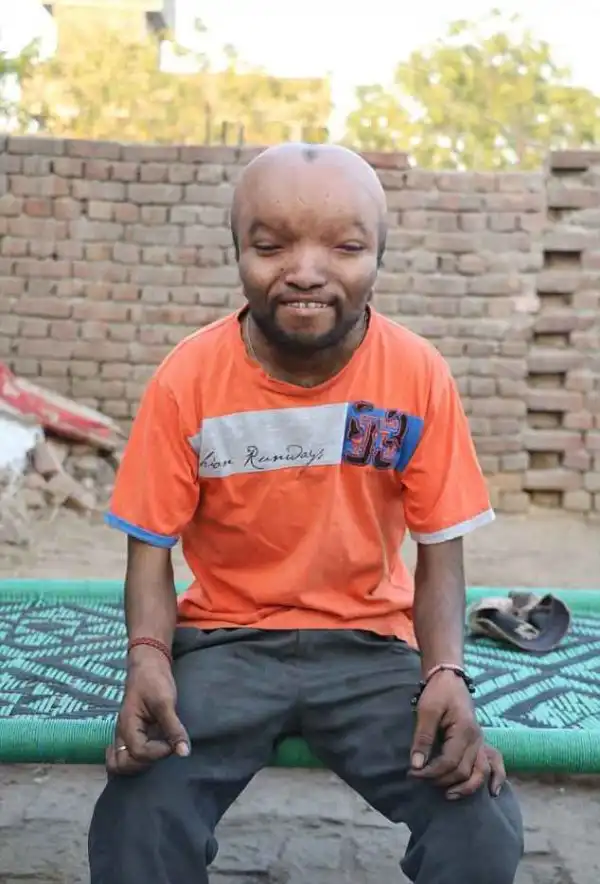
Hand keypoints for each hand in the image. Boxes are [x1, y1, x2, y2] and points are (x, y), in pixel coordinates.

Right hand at [106, 647, 189, 775]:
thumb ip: (173, 728)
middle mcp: (122, 734)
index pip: (139, 752)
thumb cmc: (154, 680)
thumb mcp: (165, 702)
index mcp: (128, 725)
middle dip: (146, 763)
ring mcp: (124, 736)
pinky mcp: (130, 735)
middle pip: (124, 765)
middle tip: (164, 748)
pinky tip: (151, 754)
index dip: (159, 752)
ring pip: (120, 764)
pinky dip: (135, 762)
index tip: (173, 741)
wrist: (147, 666)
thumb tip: (184, 753)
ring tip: (157, 753)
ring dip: (139, 765)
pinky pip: (125, 756)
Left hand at [410, 670, 492, 798]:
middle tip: (419, 779)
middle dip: (440, 780)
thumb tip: (416, 765)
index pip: (449, 762)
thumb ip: (423, 738)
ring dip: (466, 787)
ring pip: (480, 773)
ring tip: (448, 795)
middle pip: (463, 771)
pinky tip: (493, 793)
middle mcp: (477, 739)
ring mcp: (481, 742)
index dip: (430, 773)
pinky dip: (497, 779)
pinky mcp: (480, 742)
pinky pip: (495, 764)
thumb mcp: (426, 711)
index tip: (412, 774)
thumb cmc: (438, 692)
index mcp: (464, 731)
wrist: (449, 677)